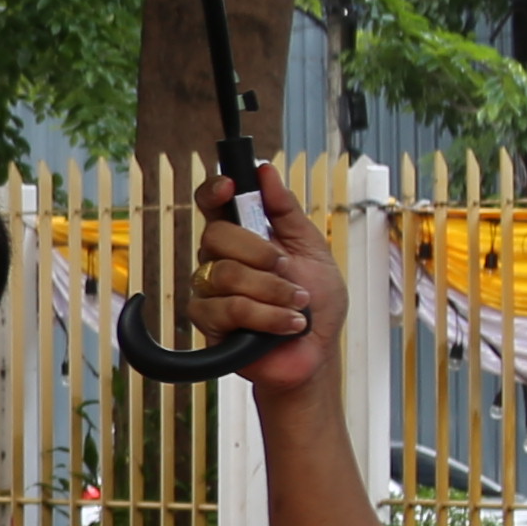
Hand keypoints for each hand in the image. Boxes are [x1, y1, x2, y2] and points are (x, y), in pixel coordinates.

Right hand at [188, 167, 338, 404]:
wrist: (316, 353)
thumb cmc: (317, 305)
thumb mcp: (313, 250)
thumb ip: (287, 211)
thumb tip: (266, 172)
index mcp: (243, 239)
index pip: (213, 205)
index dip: (214, 191)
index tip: (230, 187)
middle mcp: (221, 261)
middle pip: (215, 235)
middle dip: (260, 252)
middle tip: (286, 269)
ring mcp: (211, 292)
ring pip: (225, 274)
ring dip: (272, 290)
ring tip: (296, 305)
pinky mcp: (209, 323)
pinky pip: (229, 308)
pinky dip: (267, 316)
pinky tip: (285, 325)